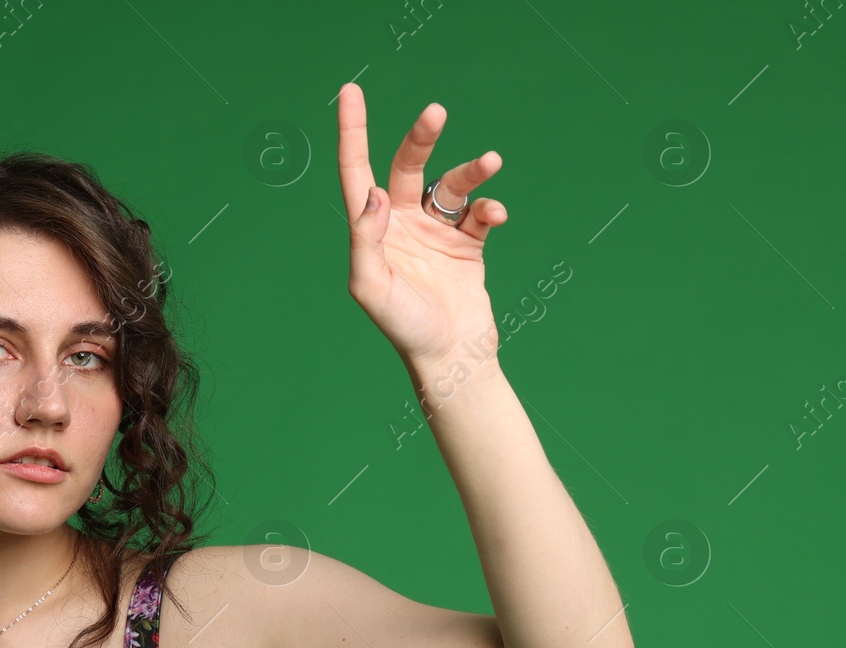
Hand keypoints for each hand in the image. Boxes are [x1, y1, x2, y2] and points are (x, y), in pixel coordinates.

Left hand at [337, 82, 506, 367]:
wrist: (450, 357)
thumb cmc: (403, 327)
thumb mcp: (370, 286)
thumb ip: (365, 238)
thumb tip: (374, 192)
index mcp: (373, 233)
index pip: (357, 174)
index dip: (352, 134)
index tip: (350, 92)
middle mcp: (402, 226)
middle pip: (408, 166)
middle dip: (421, 137)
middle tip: (435, 113)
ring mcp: (436, 234)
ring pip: (452, 184)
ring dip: (471, 170)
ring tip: (491, 162)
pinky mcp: (467, 246)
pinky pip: (479, 213)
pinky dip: (489, 207)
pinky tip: (494, 216)